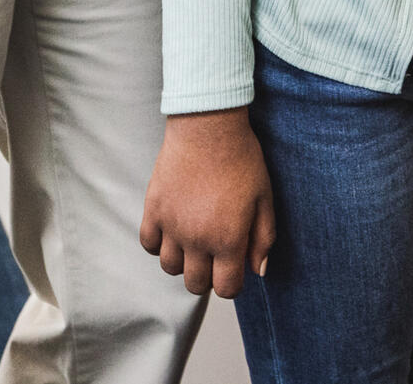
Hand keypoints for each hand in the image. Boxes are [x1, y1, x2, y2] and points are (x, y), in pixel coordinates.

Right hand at [140, 108, 275, 298]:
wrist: (208, 124)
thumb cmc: (241, 158)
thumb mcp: (264, 198)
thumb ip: (264, 238)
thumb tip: (258, 270)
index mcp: (227, 240)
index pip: (226, 289)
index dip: (232, 281)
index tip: (234, 264)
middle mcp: (197, 239)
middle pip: (195, 284)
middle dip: (208, 275)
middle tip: (214, 253)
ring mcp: (171, 225)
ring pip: (170, 267)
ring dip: (183, 260)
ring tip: (193, 240)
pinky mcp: (153, 207)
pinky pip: (148, 243)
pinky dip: (158, 242)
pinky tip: (172, 229)